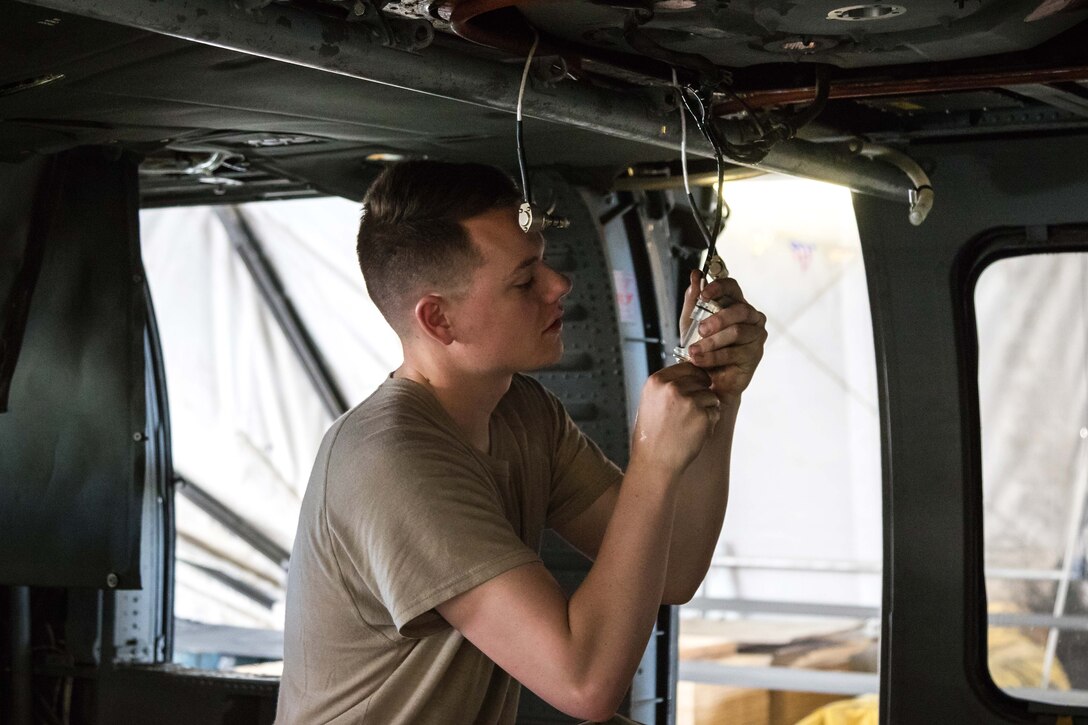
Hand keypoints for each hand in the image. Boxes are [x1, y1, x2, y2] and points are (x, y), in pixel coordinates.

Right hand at [630, 363, 720, 474]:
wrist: (654, 462)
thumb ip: (668, 385)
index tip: (694, 387)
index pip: (687, 366)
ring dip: (707, 408)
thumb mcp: (651, 401)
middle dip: (701, 392)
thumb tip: (691, 372)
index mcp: (657, 381)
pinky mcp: (702, 416)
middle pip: (701, 379)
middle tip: (691, 411)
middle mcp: (671, 388)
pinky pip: (715, 412)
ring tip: (689, 424)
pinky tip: (694, 432)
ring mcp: (688, 402)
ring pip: (711, 395)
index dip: (695, 377)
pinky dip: (710, 422)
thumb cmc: (652, 435)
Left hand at [680, 270, 766, 401]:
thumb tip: (695, 275)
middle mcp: (751, 318)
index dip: (719, 287)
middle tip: (700, 329)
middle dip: (717, 319)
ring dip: (711, 342)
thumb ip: (692, 300)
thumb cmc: (701, 348)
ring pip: (736, 332)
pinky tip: (699, 360)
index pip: (732, 287)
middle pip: (739, 309)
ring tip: (693, 351)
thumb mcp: (690, 323)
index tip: (703, 295)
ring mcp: (756, 336)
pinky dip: (713, 356)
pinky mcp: (755, 355)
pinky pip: (734, 352)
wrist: (705, 379)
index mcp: (735, 304)